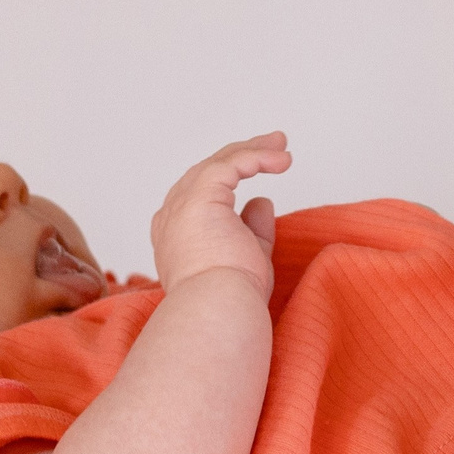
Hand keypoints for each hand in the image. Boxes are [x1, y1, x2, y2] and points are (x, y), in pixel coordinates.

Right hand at [150, 132, 290, 296]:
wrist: (218, 308)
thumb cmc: (232, 297)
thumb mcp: (247, 256)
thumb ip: (252, 228)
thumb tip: (262, 201)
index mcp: (177, 233)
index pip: (201, 195)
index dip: (229, 177)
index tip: (259, 167)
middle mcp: (172, 216)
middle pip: (207, 173)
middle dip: (242, 155)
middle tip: (275, 145)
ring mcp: (182, 205)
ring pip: (218, 164)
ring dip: (252, 150)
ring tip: (281, 145)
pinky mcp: (200, 196)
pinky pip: (230, 164)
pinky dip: (256, 157)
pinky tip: (280, 160)